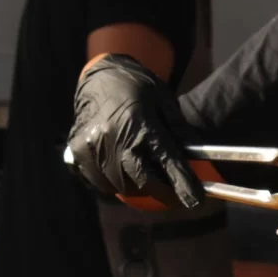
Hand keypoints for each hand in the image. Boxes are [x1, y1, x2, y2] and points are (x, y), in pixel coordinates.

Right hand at [68, 54, 203, 207]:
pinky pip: (99, 182)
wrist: (99, 75)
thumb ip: (179, 130)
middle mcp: (115, 138)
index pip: (167, 162)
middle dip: (162, 192)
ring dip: (137, 187)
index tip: (196, 201)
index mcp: (141, 123)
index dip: (183, 184)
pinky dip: (114, 182)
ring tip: (146, 177)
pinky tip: (122, 171)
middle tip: (174, 193)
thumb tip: (199, 157)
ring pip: (120, 186)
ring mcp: (93, 147)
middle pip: (143, 182)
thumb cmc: (138, 87)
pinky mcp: (78, 152)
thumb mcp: (165, 101)